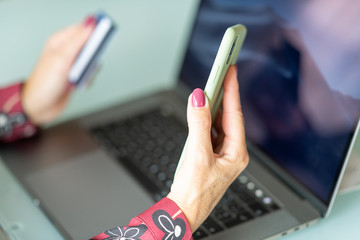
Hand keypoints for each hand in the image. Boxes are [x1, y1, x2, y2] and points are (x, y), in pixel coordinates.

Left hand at [21, 16, 95, 124]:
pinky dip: (88, 80)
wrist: (41, 106)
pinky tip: (78, 84)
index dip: (94, 31)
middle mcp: (66, 51)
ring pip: (93, 62)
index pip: (82, 29)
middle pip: (90, 46)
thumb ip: (77, 41)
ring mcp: (72, 64)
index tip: (103, 35)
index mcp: (60, 41)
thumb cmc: (45, 82)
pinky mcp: (76, 76)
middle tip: (88, 63)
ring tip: (79, 76)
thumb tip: (90, 27)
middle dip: (92, 56)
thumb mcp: (62, 58)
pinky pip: (90, 74)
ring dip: (90, 71)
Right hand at [167, 65, 248, 231]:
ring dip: (215, 107)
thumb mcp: (196, 154)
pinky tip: (202, 112)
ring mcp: (222, 154)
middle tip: (221, 73)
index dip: (232, 90)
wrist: (185, 211)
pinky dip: (207, 120)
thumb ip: (198, 124)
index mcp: (236, 153)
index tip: (230, 70)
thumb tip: (198, 99)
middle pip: (230, 117)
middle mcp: (232, 153)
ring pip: (220, 124)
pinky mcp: (212, 156)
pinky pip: (212, 132)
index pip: (235, 114)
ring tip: (211, 88)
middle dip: (225, 95)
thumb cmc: (194, 191)